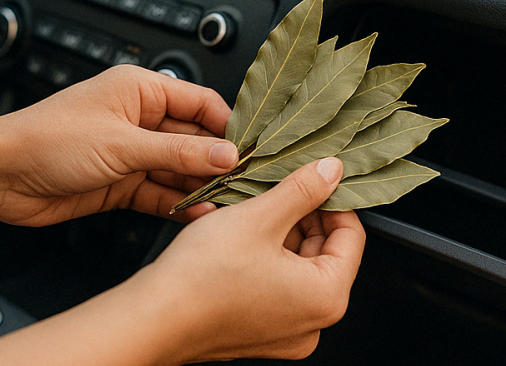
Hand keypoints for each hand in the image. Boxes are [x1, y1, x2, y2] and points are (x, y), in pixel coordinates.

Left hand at [0, 65, 236, 226]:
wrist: (1, 175)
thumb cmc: (47, 140)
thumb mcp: (122, 144)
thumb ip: (177, 153)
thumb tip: (225, 154)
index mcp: (140, 89)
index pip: (201, 102)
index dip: (228, 126)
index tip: (252, 151)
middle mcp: (138, 118)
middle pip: (194, 139)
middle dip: (218, 162)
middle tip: (246, 185)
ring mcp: (130, 152)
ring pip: (179, 170)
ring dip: (200, 187)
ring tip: (227, 205)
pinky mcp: (120, 183)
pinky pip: (159, 193)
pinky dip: (177, 205)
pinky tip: (197, 216)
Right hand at [134, 157, 365, 362]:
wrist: (153, 318)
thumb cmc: (202, 275)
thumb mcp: (259, 217)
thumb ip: (302, 190)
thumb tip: (332, 170)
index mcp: (327, 297)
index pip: (351, 236)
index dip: (332, 199)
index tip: (313, 176)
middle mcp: (314, 323)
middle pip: (326, 253)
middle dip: (304, 216)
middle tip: (278, 186)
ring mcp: (287, 334)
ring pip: (299, 269)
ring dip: (282, 234)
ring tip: (253, 208)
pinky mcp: (261, 335)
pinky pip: (278, 288)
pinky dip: (267, 259)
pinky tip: (242, 237)